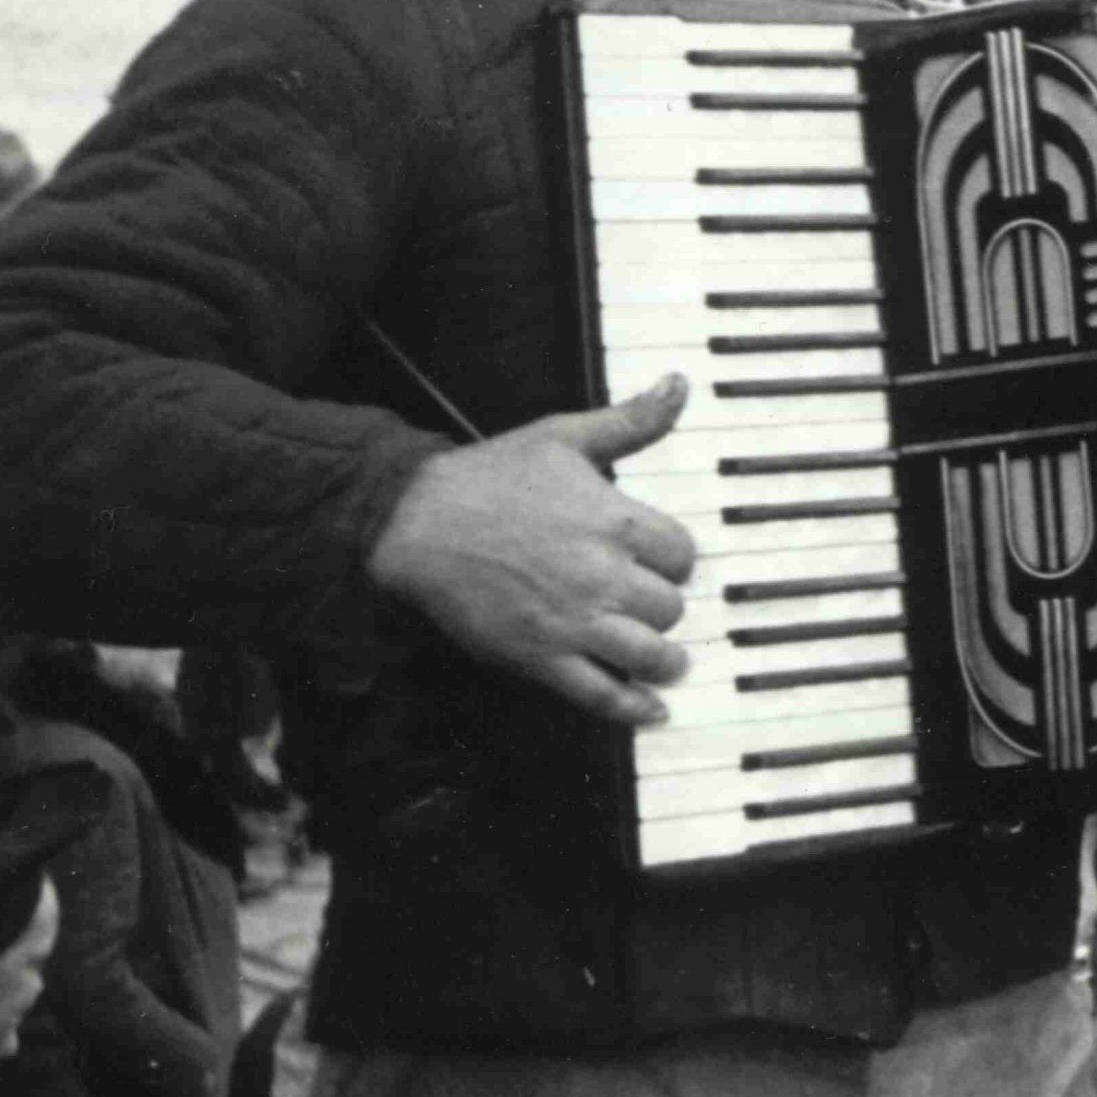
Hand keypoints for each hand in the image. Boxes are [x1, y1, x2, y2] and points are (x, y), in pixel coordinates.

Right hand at [364, 374, 697, 728]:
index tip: (662, 564)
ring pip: (649, 654)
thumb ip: (629, 421)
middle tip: (649, 606)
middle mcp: (603, 575)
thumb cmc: (488, 476)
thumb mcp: (563, 436)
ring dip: (663, 660)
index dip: (675, 561)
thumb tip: (676, 387)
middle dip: (664, 607)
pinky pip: (601, 694)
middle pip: (670, 607)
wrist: (414, 521)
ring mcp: (572, 621)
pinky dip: (632, 707)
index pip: (682, 554)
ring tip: (664, 660)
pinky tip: (652, 710)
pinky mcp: (539, 656)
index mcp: (616, 521)